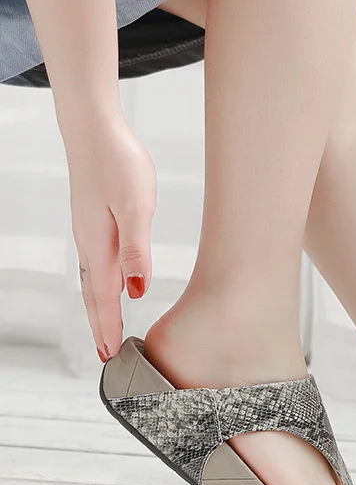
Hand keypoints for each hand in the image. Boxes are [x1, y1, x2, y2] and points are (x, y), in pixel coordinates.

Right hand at [62, 111, 156, 360]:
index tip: (109, 355)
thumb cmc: (118, 164)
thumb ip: (137, 250)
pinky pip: (95, 263)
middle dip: (100, 324)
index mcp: (100, 245)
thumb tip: (137, 289)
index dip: (108, 327)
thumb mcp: (136, 207)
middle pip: (94, 294)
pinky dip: (99, 282)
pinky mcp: (93, 219)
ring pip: (92, 279)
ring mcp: (89, 231)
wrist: (94, 130)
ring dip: (98, 306)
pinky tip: (110, 281)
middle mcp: (90, 243)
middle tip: (105, 353)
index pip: (104, 298)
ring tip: (105, 326)